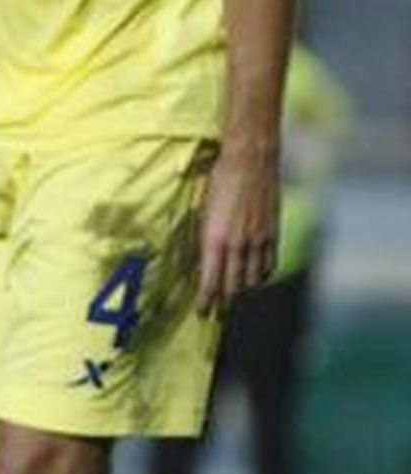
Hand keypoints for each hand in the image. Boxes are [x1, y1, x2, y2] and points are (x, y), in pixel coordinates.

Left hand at [195, 138, 280, 315]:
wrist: (251, 160)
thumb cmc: (219, 180)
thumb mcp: (203, 209)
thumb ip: (204, 236)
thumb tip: (202, 257)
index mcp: (215, 239)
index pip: (211, 281)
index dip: (207, 301)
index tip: (202, 313)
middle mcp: (238, 245)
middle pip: (232, 287)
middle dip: (223, 303)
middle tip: (216, 313)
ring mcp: (258, 241)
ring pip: (251, 280)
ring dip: (241, 291)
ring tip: (233, 298)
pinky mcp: (272, 234)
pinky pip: (268, 265)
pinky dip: (261, 277)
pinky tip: (255, 279)